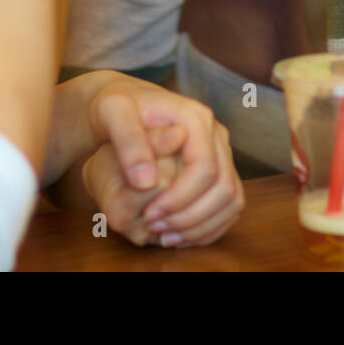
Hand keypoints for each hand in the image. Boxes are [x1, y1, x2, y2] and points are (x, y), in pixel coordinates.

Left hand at [86, 77, 244, 246]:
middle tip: (155, 229)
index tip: (148, 215)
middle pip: (224, 187)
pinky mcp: (220, 169)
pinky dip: (208, 227)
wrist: (126, 106)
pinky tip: (178, 236)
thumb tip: (147, 183)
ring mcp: (221, 153)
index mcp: (196, 118)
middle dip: (191, 217)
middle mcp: (216, 135)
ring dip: (202, 226)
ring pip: (232, 199)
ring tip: (166, 237)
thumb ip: (128, 142)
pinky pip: (228, 205)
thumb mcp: (111, 113)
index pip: (205, 168)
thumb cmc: (116, 108)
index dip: (180, 199)